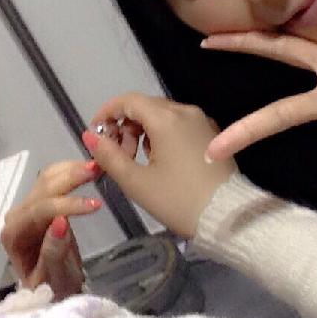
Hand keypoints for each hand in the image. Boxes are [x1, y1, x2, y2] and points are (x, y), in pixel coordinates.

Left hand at [0, 160, 101, 296]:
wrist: (51, 289)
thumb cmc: (51, 289)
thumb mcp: (53, 279)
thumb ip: (53, 252)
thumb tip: (60, 222)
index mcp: (14, 236)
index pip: (39, 211)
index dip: (67, 205)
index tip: (95, 205)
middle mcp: (16, 217)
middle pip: (42, 189)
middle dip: (70, 178)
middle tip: (97, 170)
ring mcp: (26, 208)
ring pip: (46, 179)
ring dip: (71, 169)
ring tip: (96, 166)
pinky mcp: (39, 202)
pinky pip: (51, 179)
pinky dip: (69, 170)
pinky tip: (85, 167)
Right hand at [83, 93, 235, 237]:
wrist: (226, 216)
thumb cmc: (178, 200)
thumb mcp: (136, 182)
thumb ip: (109, 156)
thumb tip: (90, 136)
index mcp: (166, 119)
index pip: (128, 101)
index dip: (106, 113)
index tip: (95, 134)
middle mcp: (186, 111)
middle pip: (146, 106)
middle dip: (125, 126)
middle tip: (117, 155)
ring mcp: (202, 122)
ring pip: (163, 115)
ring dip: (143, 131)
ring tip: (138, 162)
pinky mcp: (211, 135)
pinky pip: (180, 125)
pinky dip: (163, 135)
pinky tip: (160, 161)